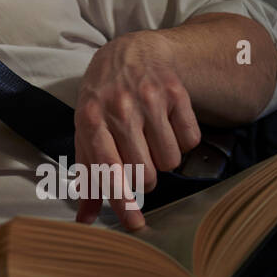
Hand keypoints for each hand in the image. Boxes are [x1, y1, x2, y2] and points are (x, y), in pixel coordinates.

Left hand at [74, 31, 200, 229]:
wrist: (129, 53)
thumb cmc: (102, 100)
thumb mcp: (86, 131)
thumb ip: (88, 176)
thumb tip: (85, 221)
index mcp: (91, 120)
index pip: (107, 168)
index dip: (122, 200)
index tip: (134, 223)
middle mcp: (120, 108)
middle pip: (145, 173)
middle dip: (145, 178)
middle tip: (139, 161)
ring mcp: (149, 98)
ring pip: (171, 161)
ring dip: (164, 159)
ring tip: (151, 138)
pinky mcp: (176, 92)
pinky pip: (191, 140)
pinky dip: (182, 141)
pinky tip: (167, 124)